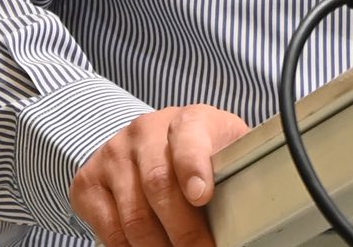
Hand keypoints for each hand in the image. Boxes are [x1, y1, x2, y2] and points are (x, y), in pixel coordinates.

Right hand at [72, 104, 250, 245]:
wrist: (150, 139)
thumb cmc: (198, 151)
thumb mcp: (224, 149)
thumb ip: (237, 168)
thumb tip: (264, 206)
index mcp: (187, 120)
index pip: (189, 136)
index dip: (194, 166)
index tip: (203, 195)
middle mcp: (146, 131)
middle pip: (159, 186)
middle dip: (184, 232)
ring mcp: (113, 155)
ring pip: (134, 216)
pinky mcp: (89, 181)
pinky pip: (109, 229)